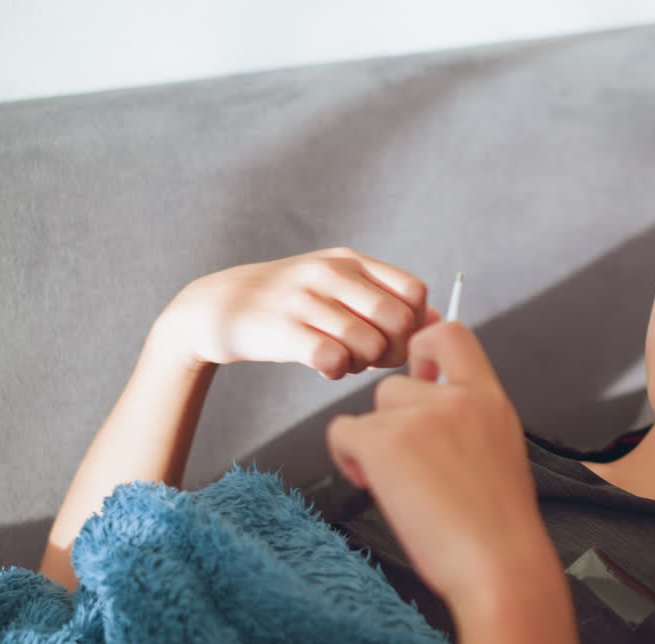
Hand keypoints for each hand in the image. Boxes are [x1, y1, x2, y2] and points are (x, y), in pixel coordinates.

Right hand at [153, 248, 440, 376]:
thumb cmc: (292, 305)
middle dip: (394, 349)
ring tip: (344, 360)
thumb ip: (386, 302)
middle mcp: (330, 273)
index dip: (414, 324)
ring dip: (363, 364)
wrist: (217, 307)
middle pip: (397, 319)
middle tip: (372, 358)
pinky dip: (336, 371)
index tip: (394, 339)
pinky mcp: (282, 329)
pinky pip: (333, 359)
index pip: (413, 292)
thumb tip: (437, 322)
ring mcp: (305, 298)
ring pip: (368, 343)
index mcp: (351, 261)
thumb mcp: (338, 289)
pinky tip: (324, 366)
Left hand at [325, 321, 556, 610]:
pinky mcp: (385, 443)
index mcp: (489, 398)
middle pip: (393, 384)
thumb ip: (469, 420)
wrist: (499, 567)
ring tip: (400, 485)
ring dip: (374, 445)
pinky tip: (374, 485)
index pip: (450, 333)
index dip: (423, 348)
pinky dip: (349, 459)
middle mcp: (456, 398)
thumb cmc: (499, 527)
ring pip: (369, 412)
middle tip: (409, 465)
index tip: (420, 378)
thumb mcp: (500, 450)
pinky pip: (343, 431)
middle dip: (391, 423)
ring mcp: (420, 418)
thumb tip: (431, 418)